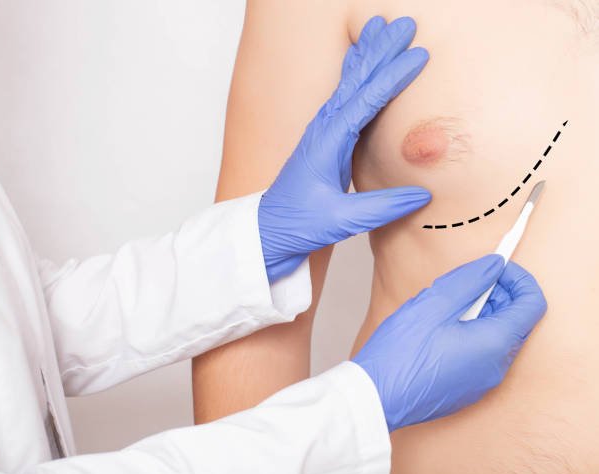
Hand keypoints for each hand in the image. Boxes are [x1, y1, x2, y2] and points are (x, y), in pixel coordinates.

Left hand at [259, 16, 430, 282]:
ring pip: (348, 83)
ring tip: (380, 27)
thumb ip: (381, 207)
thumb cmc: (299, 224)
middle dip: (381, 50)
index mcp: (328, 142)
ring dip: (367, 55)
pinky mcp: (325, 139)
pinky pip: (343, 97)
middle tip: (405, 24)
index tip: (418, 55)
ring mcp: (322, 131)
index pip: (366, 100)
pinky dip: (355, 74)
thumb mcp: (340, 220)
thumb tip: (422, 194)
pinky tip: (359, 64)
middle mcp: (324, 129)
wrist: (269, 231)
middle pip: (356, 80)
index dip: (393, 77)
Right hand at [353, 255, 546, 431]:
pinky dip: (469, 334)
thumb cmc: (400, 354)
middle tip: (461, 285)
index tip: (495, 266)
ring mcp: (483, 382)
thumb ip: (469, 281)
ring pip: (495, 337)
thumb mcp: (433, 304)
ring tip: (441, 309)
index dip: (518, 278)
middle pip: (514, 319)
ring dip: (479, 314)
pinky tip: (436, 332)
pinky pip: (480, 355)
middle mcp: (497, 366)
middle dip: (495, 294)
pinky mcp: (467, 389)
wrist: (376, 397)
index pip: (532, 303)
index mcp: (494, 344)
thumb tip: (495, 265)